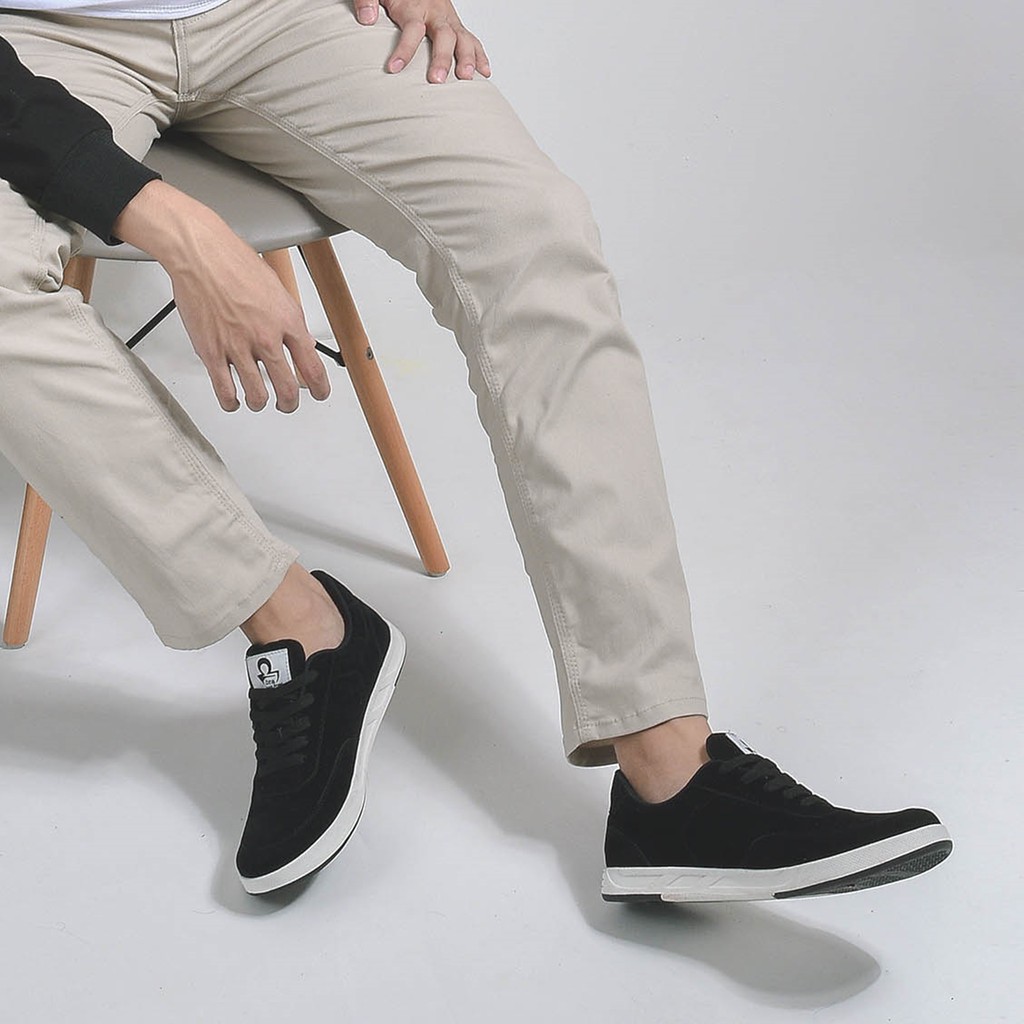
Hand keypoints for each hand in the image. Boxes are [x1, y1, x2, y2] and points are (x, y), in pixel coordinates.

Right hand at [113, 181, 329, 412]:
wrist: (202, 254)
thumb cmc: (236, 264)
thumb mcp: (278, 290)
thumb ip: (291, 320)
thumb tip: (303, 342)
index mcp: (287, 322)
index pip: (313, 367)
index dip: (319, 388)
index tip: (319, 393)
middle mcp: (265, 338)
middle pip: (287, 388)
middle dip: (289, 403)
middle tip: (287, 404)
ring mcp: (238, 347)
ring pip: (257, 395)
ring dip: (261, 403)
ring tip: (259, 401)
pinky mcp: (211, 352)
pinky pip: (225, 390)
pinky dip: (231, 401)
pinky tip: (234, 400)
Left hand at [352, 0, 490, 82]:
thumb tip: (367, 19)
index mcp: (413, 5)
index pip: (412, 28)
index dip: (404, 49)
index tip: (393, 68)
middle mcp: (435, 11)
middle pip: (443, 35)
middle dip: (442, 58)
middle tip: (437, 80)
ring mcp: (448, 19)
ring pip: (462, 38)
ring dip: (466, 58)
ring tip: (466, 78)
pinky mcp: (455, 25)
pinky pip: (471, 39)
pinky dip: (479, 55)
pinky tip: (483, 72)